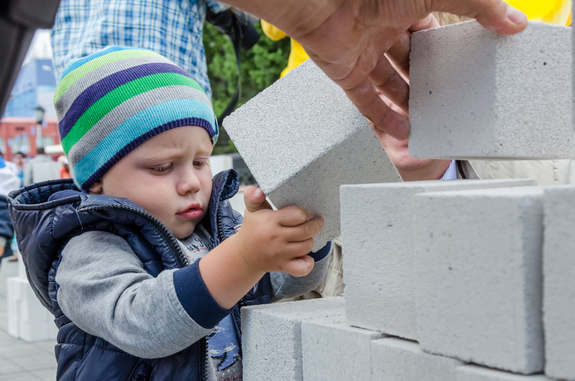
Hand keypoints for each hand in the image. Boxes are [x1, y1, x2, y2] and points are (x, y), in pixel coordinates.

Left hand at [223, 0, 526, 140]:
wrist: (321, 1)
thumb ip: (477, 6)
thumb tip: (515, 23)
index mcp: (403, 6)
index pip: (428, 30)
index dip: (444, 49)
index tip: (464, 67)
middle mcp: (382, 28)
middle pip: (408, 60)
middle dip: (426, 79)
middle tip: (448, 99)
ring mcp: (362, 51)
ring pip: (388, 82)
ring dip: (407, 101)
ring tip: (429, 121)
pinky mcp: (344, 72)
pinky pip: (365, 100)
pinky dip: (382, 116)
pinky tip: (402, 132)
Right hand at [233, 186, 323, 276]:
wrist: (244, 255)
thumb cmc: (253, 229)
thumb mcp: (251, 210)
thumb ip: (253, 196)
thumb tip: (259, 190)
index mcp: (270, 221)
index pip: (297, 215)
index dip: (304, 213)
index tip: (304, 213)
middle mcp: (276, 238)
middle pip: (306, 231)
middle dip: (315, 225)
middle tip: (314, 221)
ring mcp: (279, 254)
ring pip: (307, 246)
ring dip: (310, 240)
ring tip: (306, 235)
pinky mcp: (282, 266)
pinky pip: (301, 268)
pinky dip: (307, 263)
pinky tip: (305, 256)